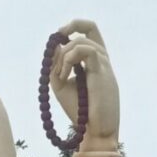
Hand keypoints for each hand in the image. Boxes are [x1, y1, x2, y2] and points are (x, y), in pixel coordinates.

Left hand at [51, 19, 119, 148]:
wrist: (94, 129)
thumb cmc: (79, 109)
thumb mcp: (60, 84)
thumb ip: (55, 65)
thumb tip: (52, 46)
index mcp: (94, 60)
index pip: (88, 32)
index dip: (73, 27)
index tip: (58, 37)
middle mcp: (101, 58)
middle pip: (90, 27)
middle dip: (70, 27)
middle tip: (56, 39)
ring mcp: (104, 63)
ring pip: (80, 42)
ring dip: (62, 57)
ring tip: (59, 76)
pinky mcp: (102, 71)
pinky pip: (85, 51)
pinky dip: (68, 60)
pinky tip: (64, 76)